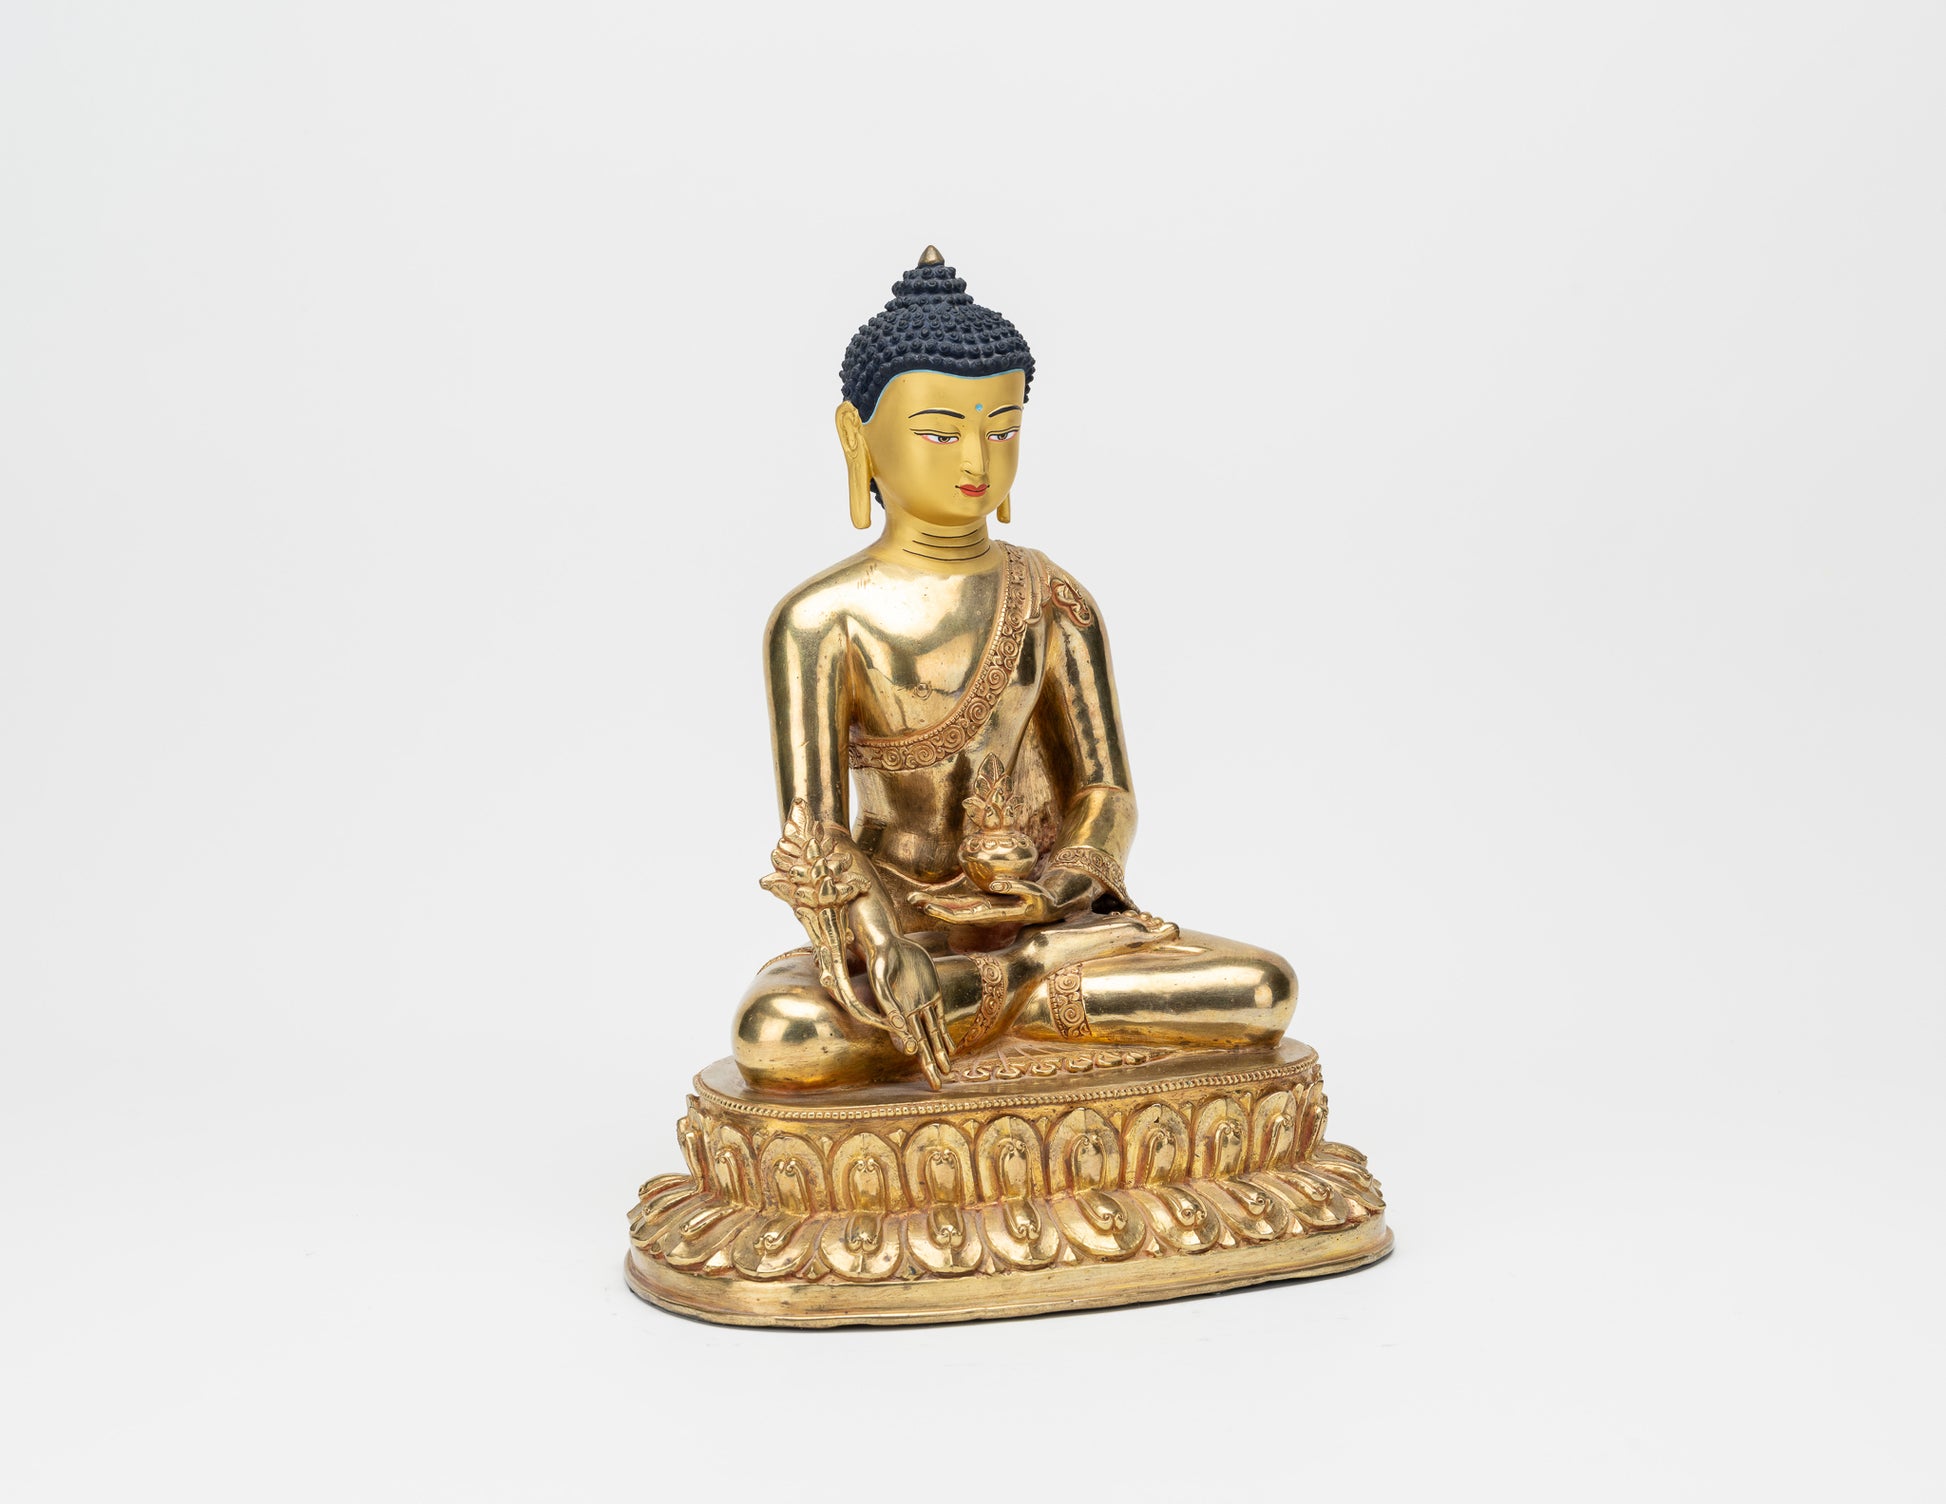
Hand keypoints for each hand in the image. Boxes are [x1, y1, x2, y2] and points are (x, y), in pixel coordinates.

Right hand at [866, 934, 952, 1086]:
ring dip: (940, 1055)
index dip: (911, 1047)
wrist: (890, 944)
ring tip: (947, 1073)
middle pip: (921, 1044)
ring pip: (933, 1036)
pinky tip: (951, 1050)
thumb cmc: (881, 960)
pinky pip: (940, 1021)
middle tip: (937, 1086)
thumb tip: (896, 1022)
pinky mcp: (932, 996)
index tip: (916, 1056)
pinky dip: (945, 1036)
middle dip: (929, 1065)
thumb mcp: (881, 977)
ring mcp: (921, 1006)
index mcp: (895, 1013)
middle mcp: (908, 1014)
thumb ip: (887, 1000)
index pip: (906, 1037)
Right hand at [908, 874, 1088, 929]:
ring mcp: (1019, 909)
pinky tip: (994, 885)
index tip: (913, 899)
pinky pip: (1023, 892)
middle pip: (967, 914)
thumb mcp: (1009, 891)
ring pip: (991, 910)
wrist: (1067, 899)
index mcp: (992, 909)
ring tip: (946, 904)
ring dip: (968, 908)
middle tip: (919, 904)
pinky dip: (1009, 889)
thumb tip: (975, 881)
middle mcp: (1002, 913)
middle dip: (942, 910)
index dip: (936, 906)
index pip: (959, 910)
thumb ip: (990, 887)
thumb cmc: (1033, 896)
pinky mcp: (1039, 902)